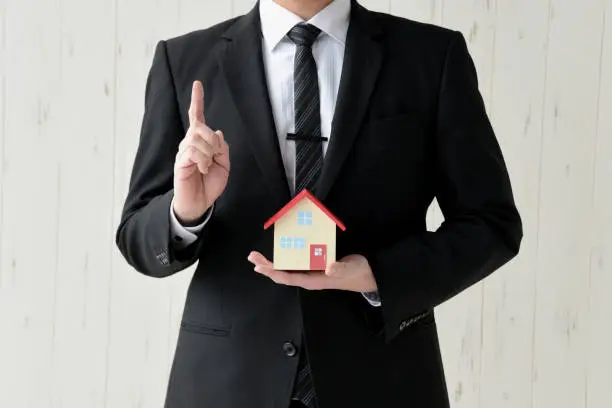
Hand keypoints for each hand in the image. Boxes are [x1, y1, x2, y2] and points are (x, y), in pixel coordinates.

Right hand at [173, 81, 230, 222]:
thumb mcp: (224, 165)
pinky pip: (193, 151)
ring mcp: (183, 152)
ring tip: (207, 167)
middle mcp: (189, 143)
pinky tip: (202, 169)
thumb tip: (217, 132)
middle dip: (213, 141)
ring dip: (209, 154)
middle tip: (215, 157)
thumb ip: (222, 148)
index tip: (198, 84)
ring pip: (198, 139)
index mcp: (201, 142)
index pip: (197, 117)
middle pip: (201, 127)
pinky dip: (203, 160)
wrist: (200, 203)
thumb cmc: (210, 184)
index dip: (197, 100)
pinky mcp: (180, 162)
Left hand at [247, 252, 377, 292]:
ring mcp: (311, 273)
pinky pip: (294, 264)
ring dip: (272, 263)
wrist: (367, 276)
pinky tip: (278, 254)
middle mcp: (309, 278)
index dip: (273, 272)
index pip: (289, 277)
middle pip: (283, 274)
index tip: (260, 267)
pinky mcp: (315, 267)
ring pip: (287, 270)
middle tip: (252, 257)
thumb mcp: (351, 269)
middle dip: (267, 266)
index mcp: (314, 280)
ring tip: (258, 256)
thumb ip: (340, 269)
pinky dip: (284, 259)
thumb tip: (329, 268)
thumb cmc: (358, 273)